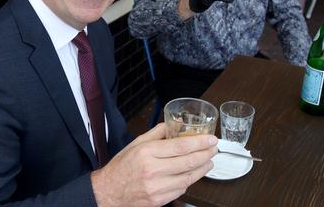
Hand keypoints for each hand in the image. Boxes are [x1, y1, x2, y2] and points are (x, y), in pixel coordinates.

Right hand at [91, 123, 217, 206]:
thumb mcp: (135, 143)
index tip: (210, 139)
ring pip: (188, 177)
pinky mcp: (160, 199)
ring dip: (202, 168)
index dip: (199, 142)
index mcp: (147, 153)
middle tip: (214, 149)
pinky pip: (181, 189)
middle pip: (188, 162)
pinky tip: (192, 173)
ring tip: (208, 160)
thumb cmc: (121, 167)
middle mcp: (153, 170)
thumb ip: (157, 133)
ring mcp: (157, 187)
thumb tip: (175, 124)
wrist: (109, 191)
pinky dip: (189, 180)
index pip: (180, 146)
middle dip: (206, 154)